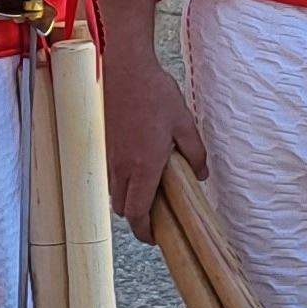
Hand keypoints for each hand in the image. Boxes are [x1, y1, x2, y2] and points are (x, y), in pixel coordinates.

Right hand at [98, 31, 204, 235]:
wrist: (127, 69)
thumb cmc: (156, 94)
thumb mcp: (185, 124)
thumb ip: (195, 154)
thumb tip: (201, 175)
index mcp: (143, 167)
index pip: (137, 213)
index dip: (145, 232)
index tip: (156, 238)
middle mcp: (122, 166)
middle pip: (123, 209)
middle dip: (137, 220)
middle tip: (156, 218)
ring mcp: (110, 156)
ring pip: (115, 193)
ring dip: (130, 200)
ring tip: (150, 193)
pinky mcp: (106, 145)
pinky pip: (112, 175)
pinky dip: (123, 182)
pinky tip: (140, 168)